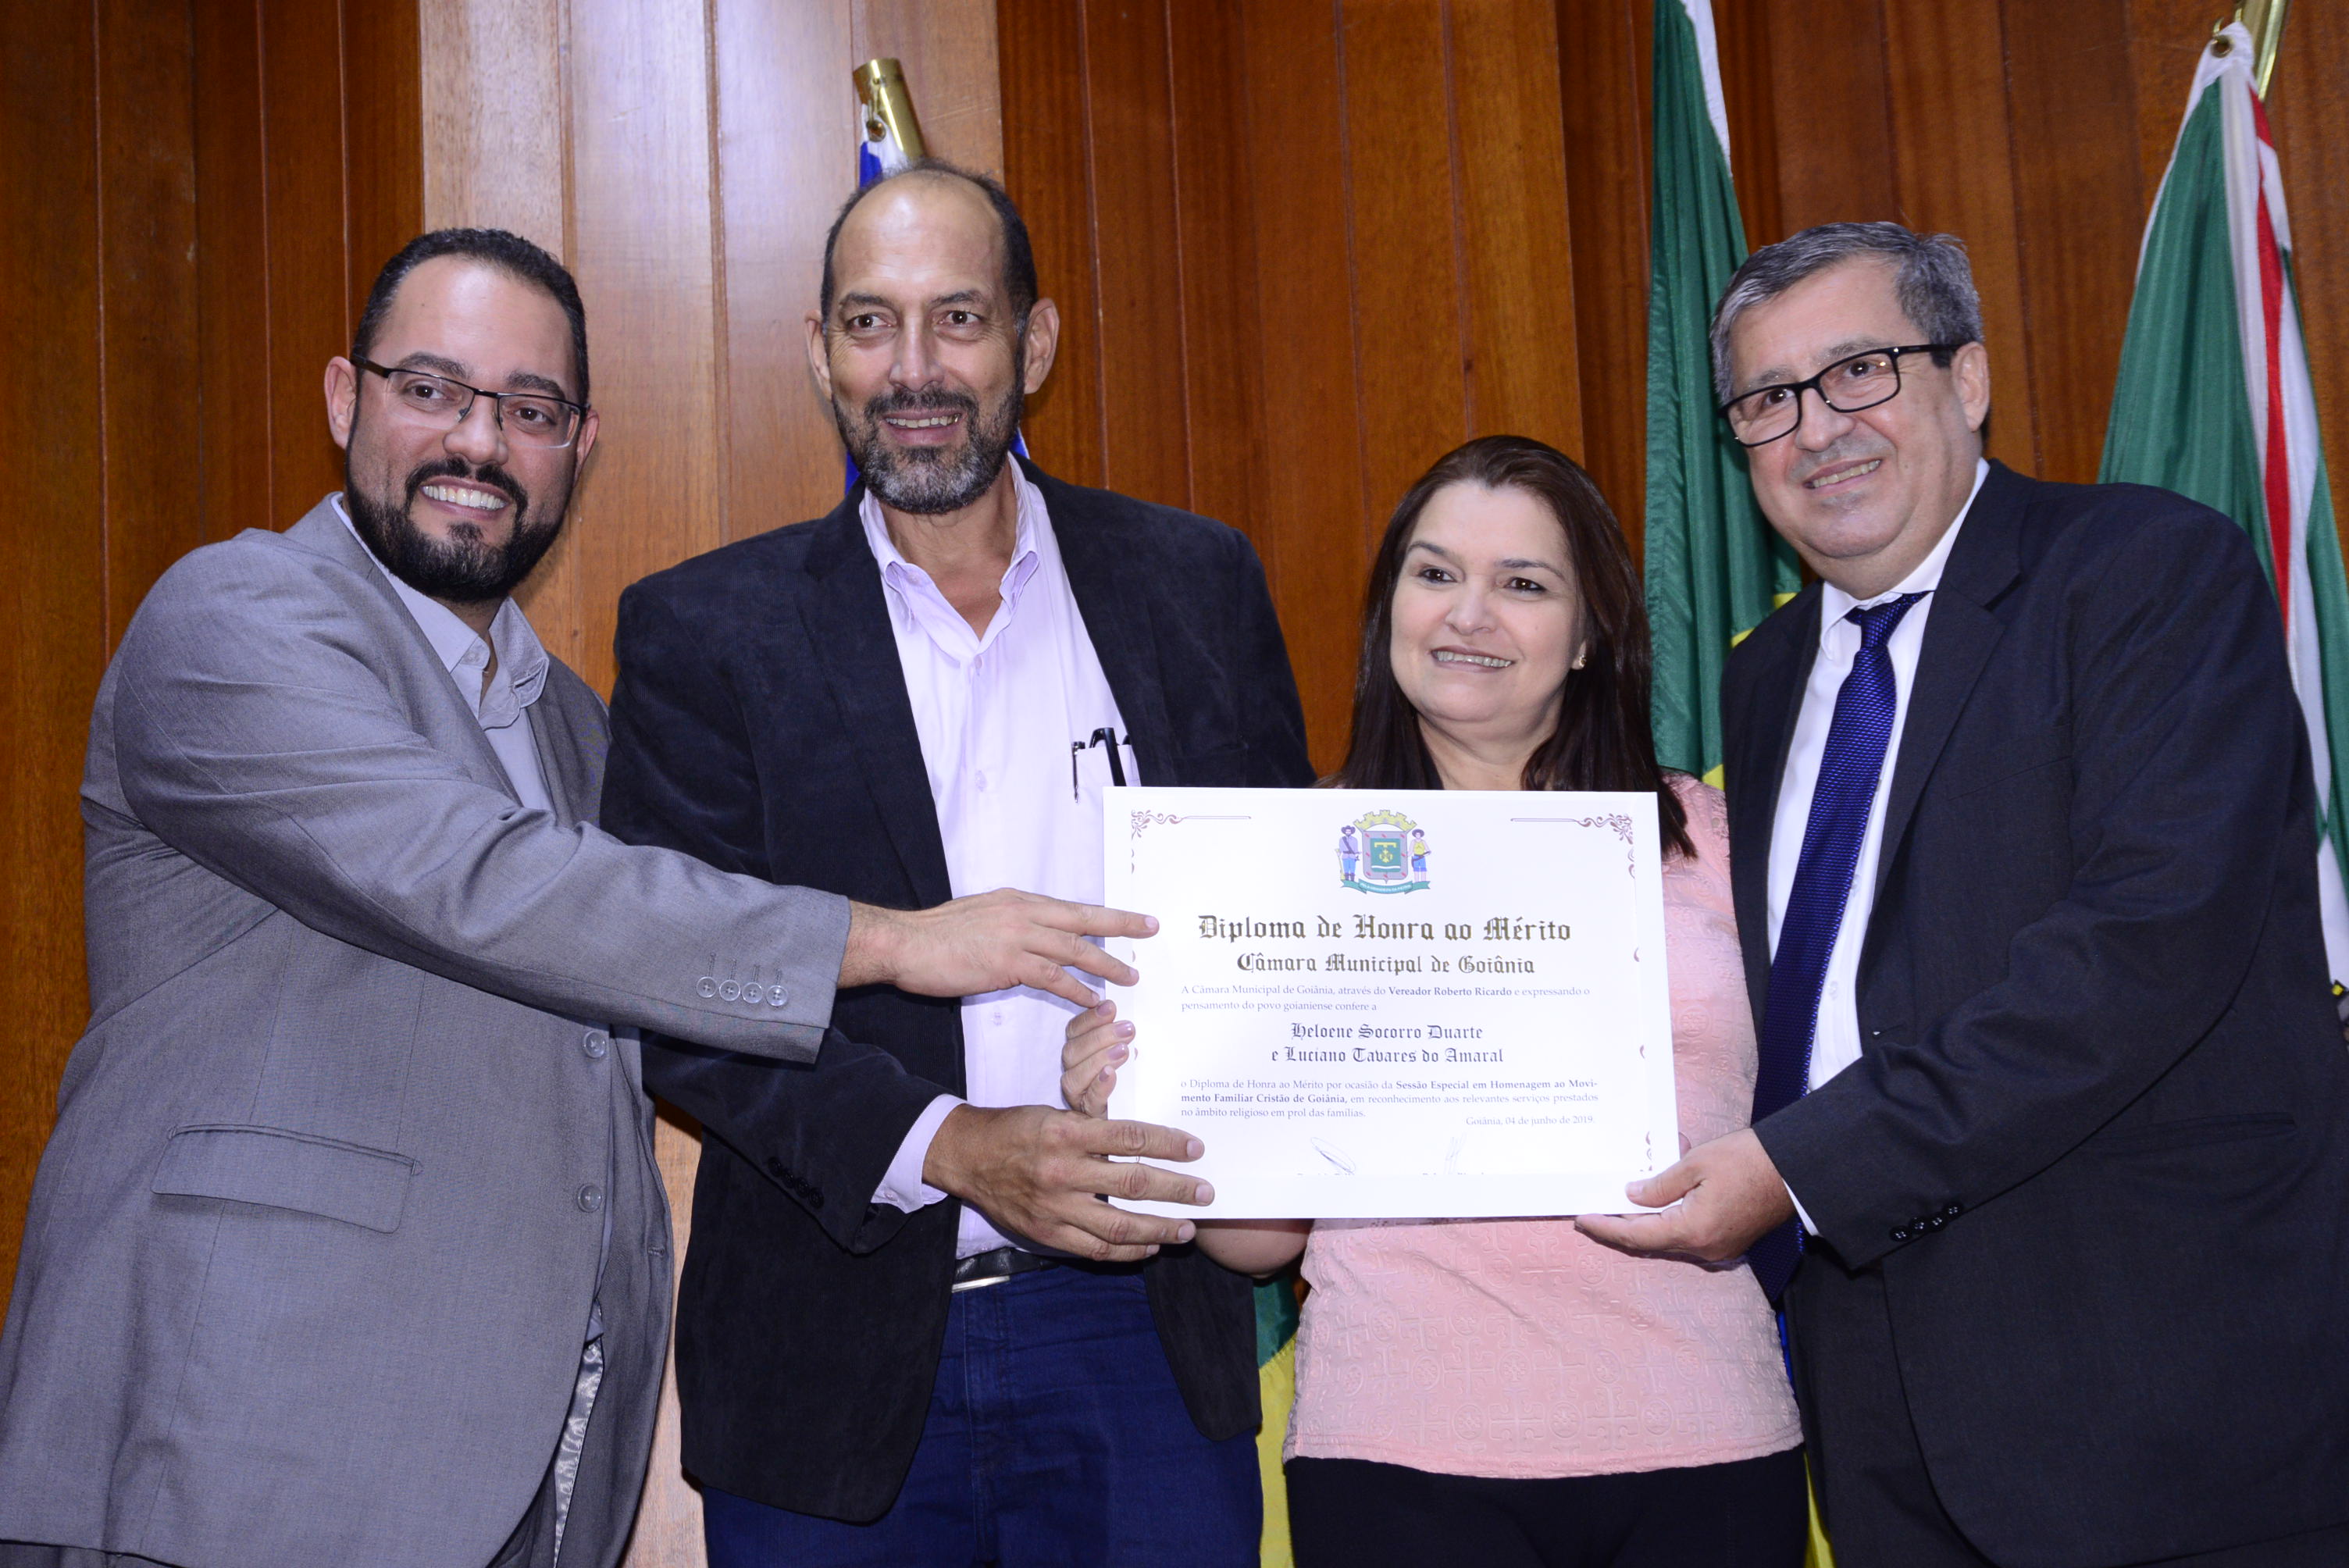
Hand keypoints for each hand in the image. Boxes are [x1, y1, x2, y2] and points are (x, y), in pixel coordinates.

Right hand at [843, 889, 1154, 1009]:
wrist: (905, 943)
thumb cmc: (937, 935)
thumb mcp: (981, 916)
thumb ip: (1009, 924)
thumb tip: (1028, 933)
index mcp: (1018, 901)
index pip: (1070, 908)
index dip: (1103, 914)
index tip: (1130, 917)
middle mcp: (1023, 913)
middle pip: (1083, 919)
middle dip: (1121, 924)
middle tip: (1151, 929)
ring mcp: (1016, 936)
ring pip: (1074, 949)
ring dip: (1106, 964)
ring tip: (1131, 977)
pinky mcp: (1007, 963)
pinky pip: (1052, 977)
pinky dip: (1076, 989)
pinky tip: (1093, 1000)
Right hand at [922, 1103, 1210, 1261]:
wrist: (968, 1156)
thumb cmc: (1018, 1129)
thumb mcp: (1055, 1113)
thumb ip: (1095, 1125)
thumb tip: (1145, 1135)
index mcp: (1067, 1131)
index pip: (1130, 1137)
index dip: (1168, 1144)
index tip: (1195, 1149)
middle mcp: (1062, 1170)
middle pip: (1133, 1183)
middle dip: (1176, 1190)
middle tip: (1205, 1193)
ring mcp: (1055, 1207)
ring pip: (1119, 1224)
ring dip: (1159, 1228)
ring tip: (1186, 1228)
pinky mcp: (1047, 1233)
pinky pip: (1096, 1248)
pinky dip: (1127, 1250)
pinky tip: (1149, 1246)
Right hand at [1061, 998, 1132, 1115]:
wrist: (1137, 1113)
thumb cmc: (1130, 1078)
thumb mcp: (1127, 1051)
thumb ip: (1122, 1036)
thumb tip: (1128, 1021)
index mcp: (1079, 1052)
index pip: (1074, 1030)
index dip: (1091, 1017)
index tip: (1111, 1006)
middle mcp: (1073, 1071)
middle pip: (1073, 1050)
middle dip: (1100, 1036)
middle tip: (1128, 1029)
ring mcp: (1079, 1095)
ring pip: (1075, 1075)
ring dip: (1099, 1059)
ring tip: (1123, 1050)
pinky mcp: (1090, 1114)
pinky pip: (1090, 1100)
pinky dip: (1100, 1085)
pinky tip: (1112, 1074)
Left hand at [1573, 1128, 1793, 1262]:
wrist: (1793, 1169)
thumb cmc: (1747, 1160)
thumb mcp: (1694, 1164)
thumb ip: (1658, 1185)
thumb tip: (1631, 1197)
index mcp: (1693, 1230)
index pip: (1636, 1234)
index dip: (1606, 1227)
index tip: (1582, 1219)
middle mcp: (1705, 1248)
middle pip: (1651, 1241)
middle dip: (1621, 1225)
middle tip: (1595, 1210)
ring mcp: (1719, 1248)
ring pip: (1669, 1238)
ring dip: (1646, 1220)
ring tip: (1623, 1198)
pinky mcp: (1728, 1241)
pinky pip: (1687, 1234)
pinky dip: (1668, 1219)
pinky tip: (1657, 1199)